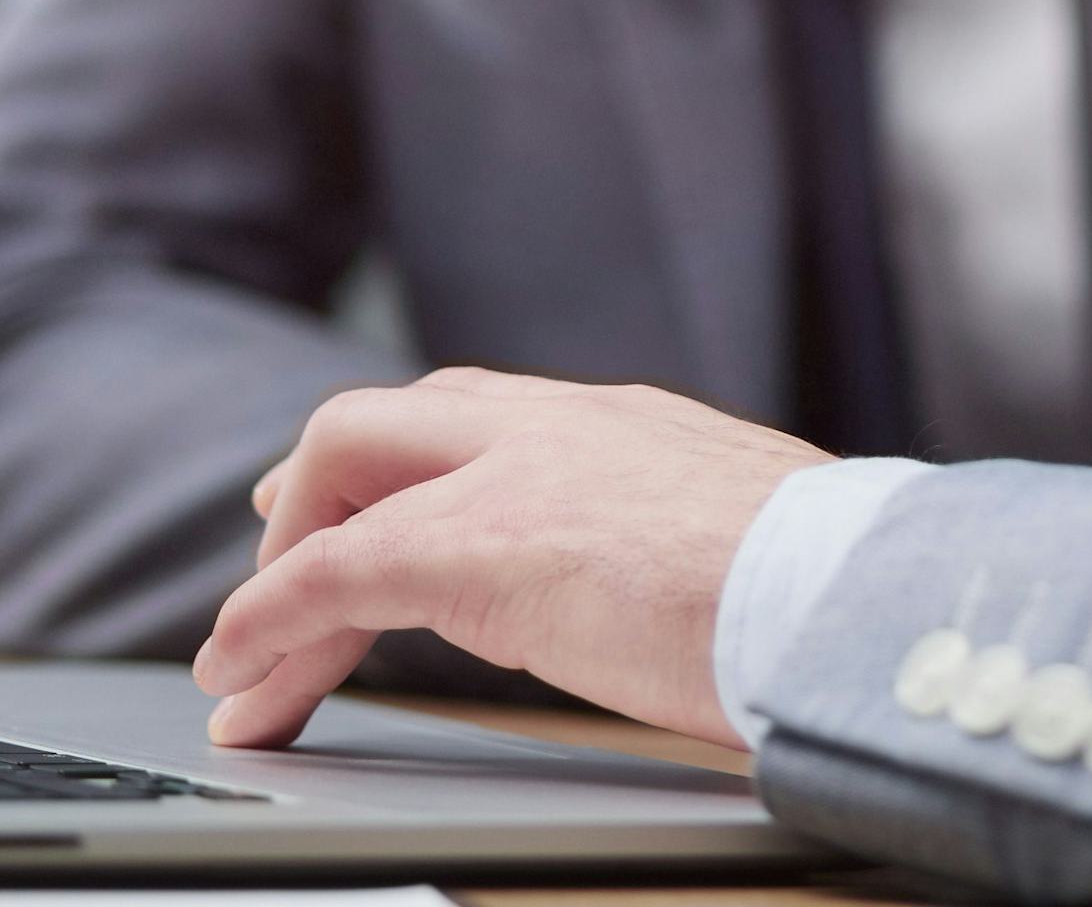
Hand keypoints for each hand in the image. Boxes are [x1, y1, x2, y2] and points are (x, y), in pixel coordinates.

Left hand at [192, 367, 831, 751]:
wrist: (849, 597)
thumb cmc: (832, 597)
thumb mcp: (755, 553)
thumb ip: (700, 552)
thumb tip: (714, 609)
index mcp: (631, 427)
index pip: (484, 416)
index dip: (409, 465)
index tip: (375, 520)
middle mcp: (563, 422)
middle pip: (391, 417)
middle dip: (317, 489)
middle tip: (276, 560)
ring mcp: (514, 470)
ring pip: (343, 467)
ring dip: (283, 571)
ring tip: (244, 665)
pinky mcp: (475, 543)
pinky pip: (333, 571)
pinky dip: (269, 619)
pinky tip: (242, 676)